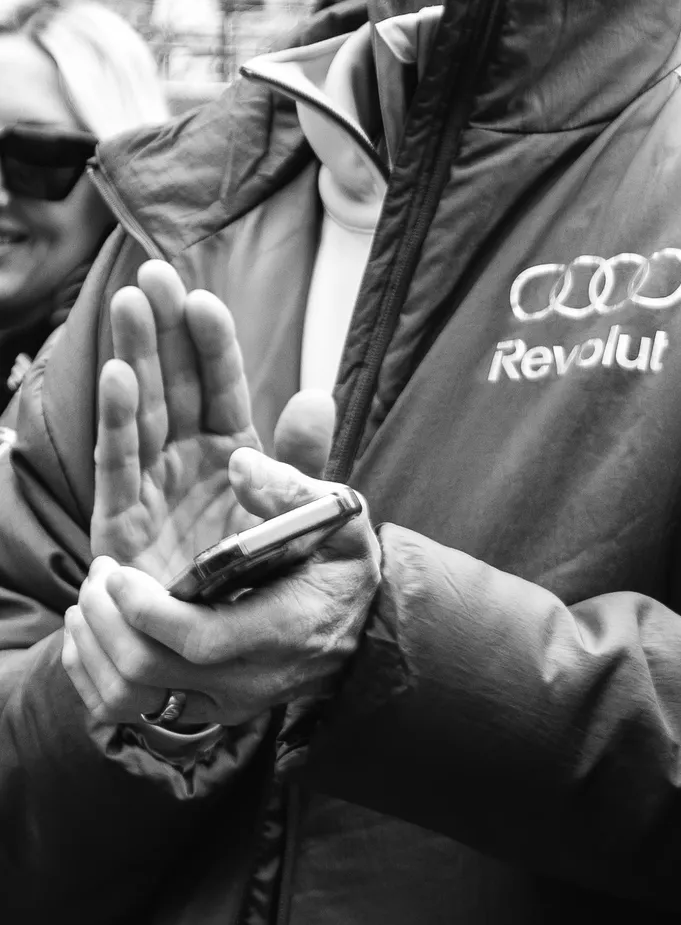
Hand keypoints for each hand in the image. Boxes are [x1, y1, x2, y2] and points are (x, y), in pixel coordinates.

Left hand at [62, 441, 380, 744]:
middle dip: (107, 619)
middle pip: (147, 671)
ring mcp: (221, 704)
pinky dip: (93, 674)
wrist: (363, 633)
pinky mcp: (202, 713)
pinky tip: (91, 633)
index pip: (199, 640)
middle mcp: (248, 680)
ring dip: (93, 648)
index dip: (146, 610)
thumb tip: (240, 464)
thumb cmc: (342, 568)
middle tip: (100, 573)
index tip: (120, 572)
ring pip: (127, 698)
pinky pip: (127, 710)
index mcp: (283, 630)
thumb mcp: (338, 520)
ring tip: (90, 600)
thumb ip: (292, 489)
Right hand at [65, 259, 373, 741]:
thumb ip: (301, 461)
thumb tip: (317, 398)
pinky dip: (118, 417)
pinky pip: (121, 461)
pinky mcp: (123, 520)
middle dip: (161, 327)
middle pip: (174, 381)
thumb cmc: (260, 582)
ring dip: (135, 355)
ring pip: (143, 408)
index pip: (223, 385)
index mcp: (233, 452)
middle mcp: (187, 461)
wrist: (223, 651)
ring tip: (130, 303)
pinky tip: (119, 374)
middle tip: (150, 273)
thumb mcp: (298, 518)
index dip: (211, 341)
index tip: (203, 295)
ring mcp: (153, 485)